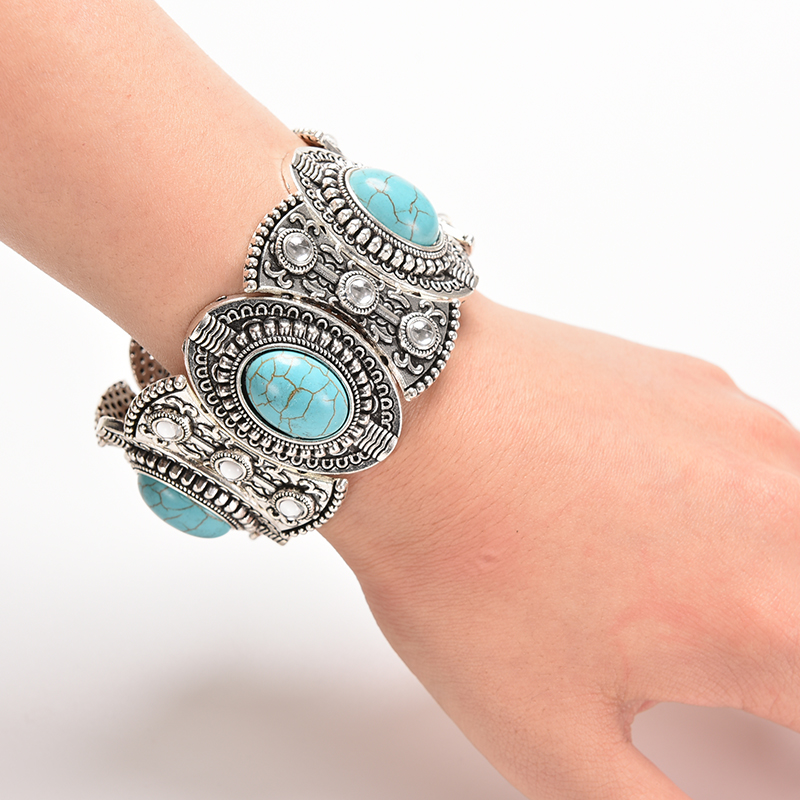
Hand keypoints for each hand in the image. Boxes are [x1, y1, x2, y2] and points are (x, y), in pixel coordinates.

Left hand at [322, 293, 799, 798]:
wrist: (407, 424)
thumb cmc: (463, 562)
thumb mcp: (553, 740)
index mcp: (768, 621)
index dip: (786, 733)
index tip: (750, 715)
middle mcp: (783, 512)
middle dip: (774, 653)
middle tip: (718, 664)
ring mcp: (748, 433)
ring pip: (799, 525)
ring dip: (767, 570)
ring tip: (681, 586)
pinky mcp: (701, 385)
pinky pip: (759, 456)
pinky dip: (734, 497)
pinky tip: (655, 501)